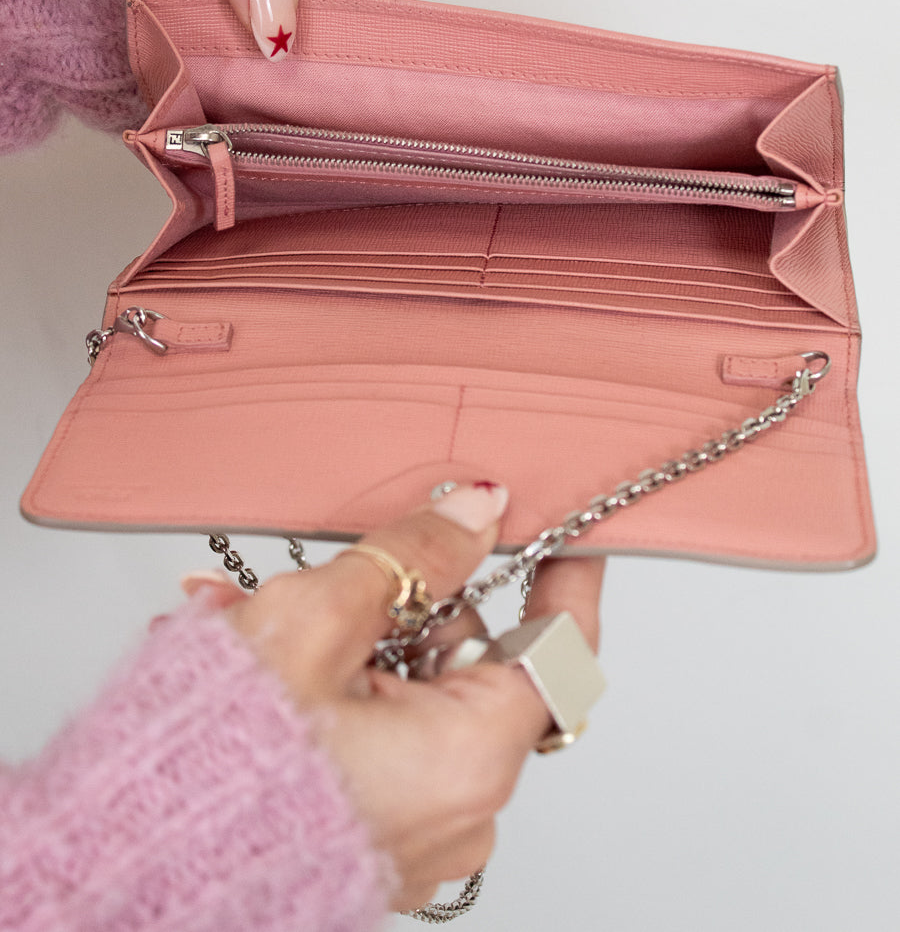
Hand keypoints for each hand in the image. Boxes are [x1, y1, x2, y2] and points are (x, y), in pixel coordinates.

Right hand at [185, 483, 604, 911]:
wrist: (123, 862)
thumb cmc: (212, 767)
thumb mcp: (317, 624)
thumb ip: (411, 557)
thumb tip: (475, 512)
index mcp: (466, 760)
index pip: (556, 650)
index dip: (561, 583)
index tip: (562, 537)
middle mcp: (454, 812)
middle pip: (466, 668)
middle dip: (407, 605)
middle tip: (352, 568)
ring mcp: (408, 832)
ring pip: (406, 698)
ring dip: (348, 643)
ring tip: (260, 614)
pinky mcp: (363, 838)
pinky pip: (372, 742)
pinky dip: (330, 695)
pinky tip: (260, 662)